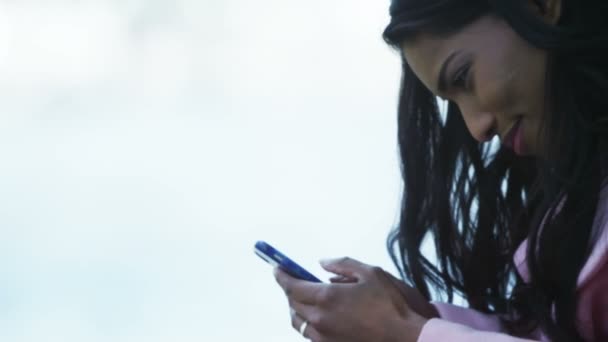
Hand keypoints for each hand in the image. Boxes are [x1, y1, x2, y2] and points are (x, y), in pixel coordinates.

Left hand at [274, 257, 428, 341]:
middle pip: (293, 304)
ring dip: (298, 308)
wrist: (407, 338)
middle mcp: (320, 319)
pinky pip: (311, 335)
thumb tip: (323, 263)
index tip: (278, 269)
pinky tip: (321, 317)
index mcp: (327, 298)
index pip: (293, 286)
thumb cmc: (392, 305)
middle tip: (295, 280)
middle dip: (291, 290)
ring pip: (299, 322)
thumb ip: (343, 266)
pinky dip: (310, 323)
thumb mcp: (370, 273)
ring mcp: (324, 337)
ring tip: (306, 299)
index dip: (282, 276)